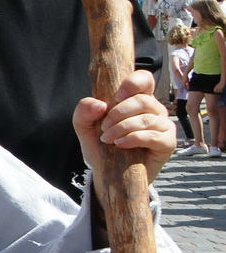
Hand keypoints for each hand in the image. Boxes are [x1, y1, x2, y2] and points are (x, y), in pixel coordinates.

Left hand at [75, 70, 175, 191]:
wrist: (109, 174)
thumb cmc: (102, 147)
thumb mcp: (85, 128)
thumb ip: (84, 112)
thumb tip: (99, 104)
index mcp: (137, 99)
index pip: (144, 79)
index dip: (132, 83)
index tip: (115, 97)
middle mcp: (154, 109)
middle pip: (143, 100)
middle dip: (118, 114)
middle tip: (104, 128)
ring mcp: (163, 125)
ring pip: (147, 119)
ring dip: (122, 128)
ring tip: (108, 139)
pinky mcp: (168, 142)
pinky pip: (153, 135)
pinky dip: (133, 139)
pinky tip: (120, 144)